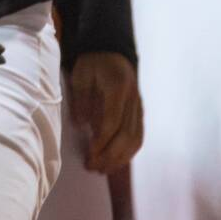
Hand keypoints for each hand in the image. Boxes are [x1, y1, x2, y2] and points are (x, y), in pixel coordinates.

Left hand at [65, 51, 143, 173]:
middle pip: (126, 134)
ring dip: (120, 157)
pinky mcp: (140, 112)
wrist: (112, 50)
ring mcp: (139, 106)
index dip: (102, 141)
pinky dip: (129, 152)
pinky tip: (116, 161)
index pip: (112, 122)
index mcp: (118, 88)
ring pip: (136, 138)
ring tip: (103, 169)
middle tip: (93, 166)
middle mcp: (133, 99)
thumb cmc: (92, 62)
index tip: (90, 154)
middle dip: (110, 154)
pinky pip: (139, 136)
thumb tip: (81, 125)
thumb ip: (81, 98)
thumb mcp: (80, 74)